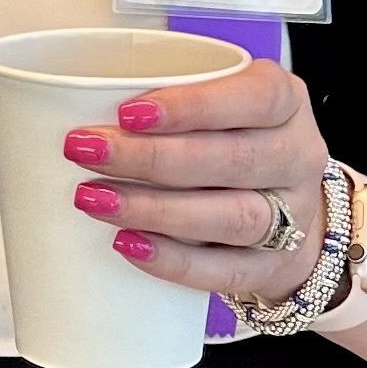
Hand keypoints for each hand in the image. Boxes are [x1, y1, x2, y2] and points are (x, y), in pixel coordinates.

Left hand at [66, 57, 332, 302]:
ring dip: (156, 210)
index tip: (128, 112)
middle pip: (231, 160)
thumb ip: (170, 97)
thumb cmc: (237, 141)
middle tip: (88, 152)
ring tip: (95, 201)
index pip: (255, 97)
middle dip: (151, 158)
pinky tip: (129, 245)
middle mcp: (296, 156)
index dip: (192, 106)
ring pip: (232, 217)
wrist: (293, 212)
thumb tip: (70, 103)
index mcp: (285, 102)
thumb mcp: (221, 102)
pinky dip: (174, 260)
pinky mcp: (272, 267)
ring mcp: (293, 217)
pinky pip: (226, 270)